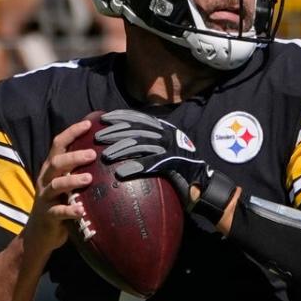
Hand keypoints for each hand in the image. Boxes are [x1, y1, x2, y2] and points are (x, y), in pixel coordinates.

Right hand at [30, 118, 95, 250]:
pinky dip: (70, 211)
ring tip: (89, 179)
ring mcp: (45, 198)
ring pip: (56, 185)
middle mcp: (46, 180)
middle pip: (56, 162)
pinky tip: (82, 210)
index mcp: (50, 170)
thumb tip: (104, 156)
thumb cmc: (58, 205)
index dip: (71, 132)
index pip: (58, 144)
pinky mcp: (48, 216)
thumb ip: (77, 172)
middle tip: (93, 154)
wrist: (38, 235)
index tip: (88, 124)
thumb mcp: (66, 186)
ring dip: (72, 180)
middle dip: (74, 157)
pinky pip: (58, 212)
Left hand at [95, 109, 237, 219]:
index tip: (104, 118)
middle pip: (136, 129)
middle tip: (98, 137)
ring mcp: (171, 149)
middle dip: (115, 131)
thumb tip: (126, 143)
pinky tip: (121, 172)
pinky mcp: (173, 164)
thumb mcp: (165, 152)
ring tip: (105, 155)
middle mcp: (168, 135)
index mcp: (165, 129)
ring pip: (140, 144)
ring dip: (120, 149)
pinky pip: (150, 164)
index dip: (121, 116)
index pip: (140, 118)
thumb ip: (150, 145)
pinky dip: (134, 167)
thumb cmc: (181, 171)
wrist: (202, 185)